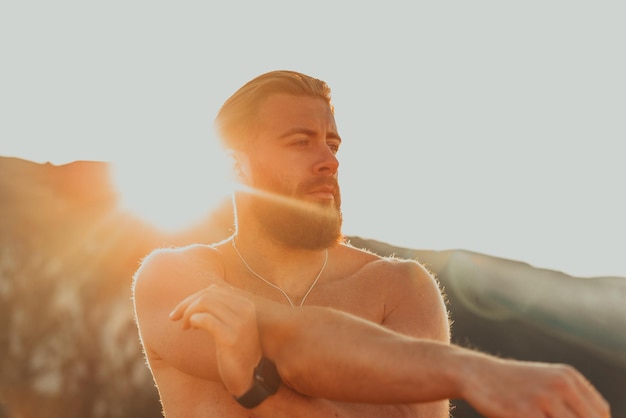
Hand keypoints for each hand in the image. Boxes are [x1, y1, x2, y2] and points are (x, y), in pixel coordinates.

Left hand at [169, 284, 261, 396]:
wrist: (247, 374)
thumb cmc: (235, 348)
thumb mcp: (233, 323)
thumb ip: (222, 307)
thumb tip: (201, 293)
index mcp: (245, 303)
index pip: (214, 290)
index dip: (193, 297)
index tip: (181, 310)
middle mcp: (245, 309)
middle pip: (208, 294)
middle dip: (186, 304)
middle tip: (175, 317)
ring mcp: (239, 323)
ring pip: (205, 303)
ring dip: (188, 313)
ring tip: (184, 326)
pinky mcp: (231, 337)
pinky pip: (205, 319)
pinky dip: (193, 320)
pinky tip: (191, 328)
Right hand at [465, 357, 610, 417]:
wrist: (476, 373)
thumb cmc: (514, 385)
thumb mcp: (547, 383)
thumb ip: (571, 401)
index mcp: (569, 377)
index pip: (601, 414)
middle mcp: (561, 385)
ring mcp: (543, 399)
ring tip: (533, 416)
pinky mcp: (524, 414)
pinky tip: (523, 417)